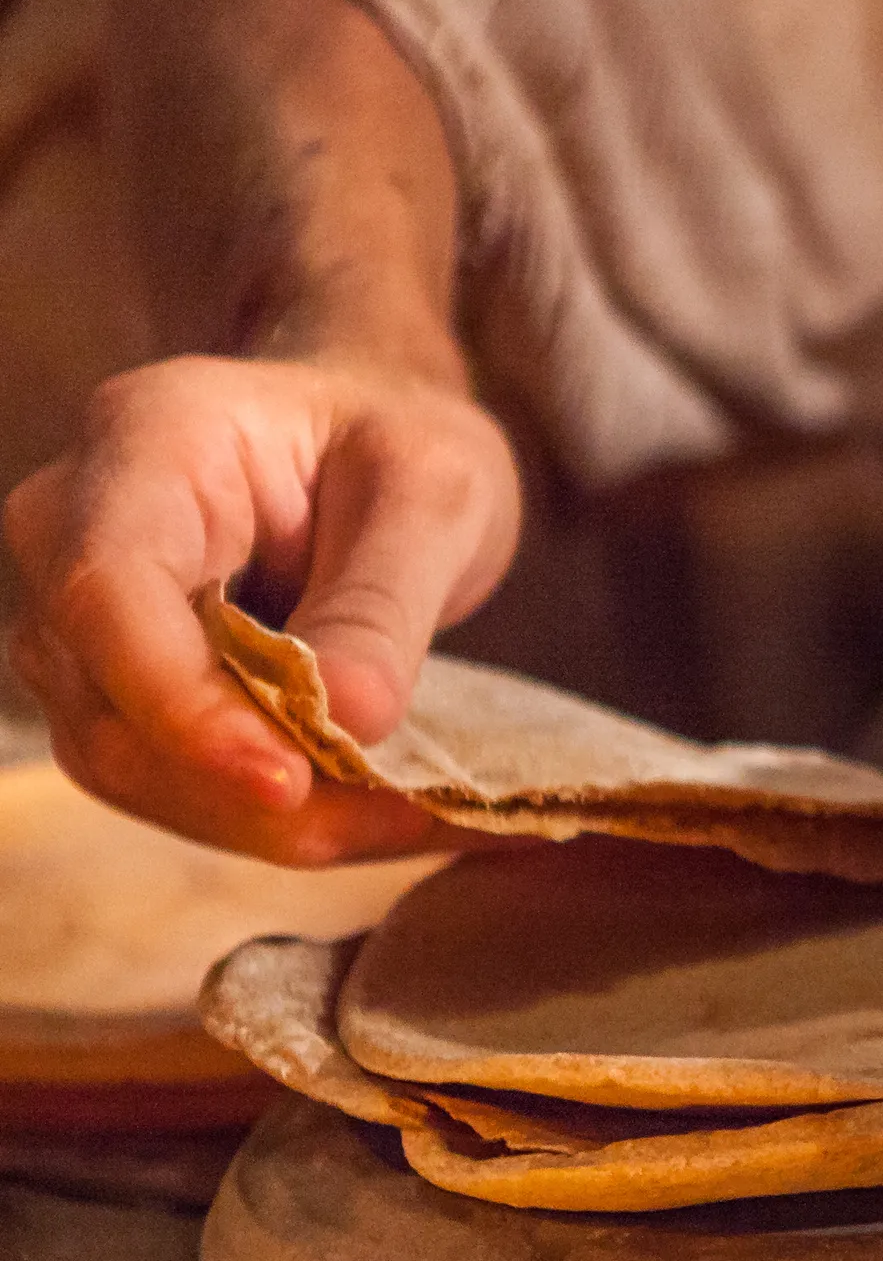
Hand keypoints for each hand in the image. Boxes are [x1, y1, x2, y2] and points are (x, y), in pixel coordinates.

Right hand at [7, 353, 511, 861]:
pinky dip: (276, 819)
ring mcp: (79, 621)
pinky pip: (171, 781)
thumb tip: (347, 721)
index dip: (181, 704)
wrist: (367, 437)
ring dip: (272, 823)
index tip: (287, 779)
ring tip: (415, 819)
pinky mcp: (116, 688)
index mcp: (145, 443)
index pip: (106, 591)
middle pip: (108, 704)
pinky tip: (380, 815)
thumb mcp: (433, 489)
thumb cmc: (395, 439)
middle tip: (406, 815)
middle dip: (249, 790)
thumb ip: (383, 599)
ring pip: (131, 766)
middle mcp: (70, 532)